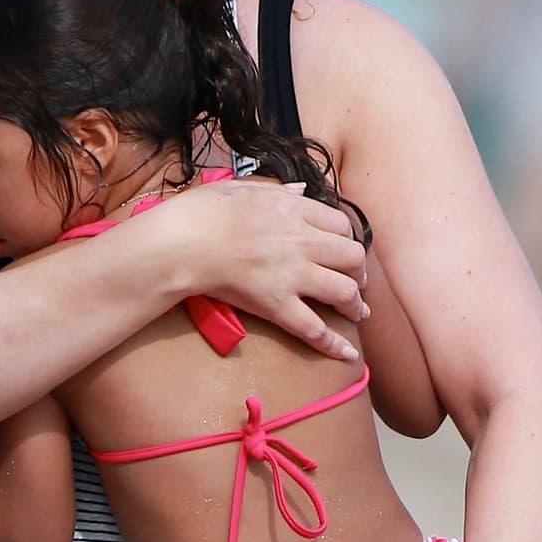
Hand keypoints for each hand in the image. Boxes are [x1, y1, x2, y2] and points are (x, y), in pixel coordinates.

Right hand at [172, 178, 369, 361]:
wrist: (181, 243)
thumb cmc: (202, 214)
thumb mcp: (243, 188)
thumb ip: (276, 190)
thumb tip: (297, 190)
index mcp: (293, 211)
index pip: (341, 225)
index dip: (349, 241)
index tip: (346, 251)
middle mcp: (300, 242)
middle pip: (352, 257)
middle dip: (359, 272)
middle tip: (357, 283)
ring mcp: (291, 275)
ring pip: (344, 292)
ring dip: (355, 305)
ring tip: (356, 313)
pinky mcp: (276, 304)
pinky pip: (314, 328)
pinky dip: (334, 344)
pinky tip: (347, 353)